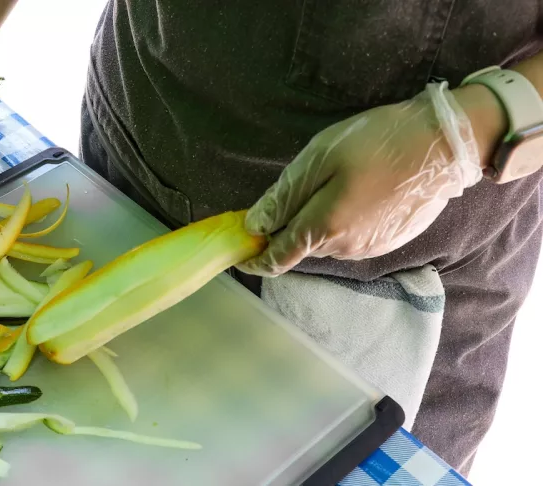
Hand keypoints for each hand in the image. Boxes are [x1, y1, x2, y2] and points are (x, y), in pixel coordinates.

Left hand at [237, 82, 497, 276]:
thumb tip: (254, 225)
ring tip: (329, 186)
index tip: (238, 253)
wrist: (446, 145)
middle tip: (289, 194)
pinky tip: (355, 193)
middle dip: (286, 228)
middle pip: (300, 246)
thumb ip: (284, 196)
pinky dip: (341, 222)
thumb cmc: (377, 142)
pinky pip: (350, 237)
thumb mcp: (319, 158)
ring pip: (326, 241)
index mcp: (323, 228)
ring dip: (317, 222)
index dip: (253, 259)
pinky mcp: (389, 242)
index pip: (276, 259)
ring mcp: (369, 248)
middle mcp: (345, 248)